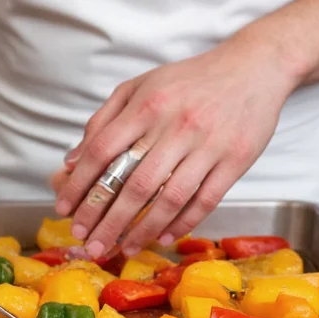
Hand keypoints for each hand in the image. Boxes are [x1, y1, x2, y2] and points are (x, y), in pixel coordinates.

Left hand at [55, 43, 298, 257]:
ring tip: (122, 249)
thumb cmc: (188, 82)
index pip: (102, 151)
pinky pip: (204, 200)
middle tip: (88, 243)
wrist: (253, 67)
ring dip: (141, 230)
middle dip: (105, 219)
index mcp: (146, 106)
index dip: (79, 185)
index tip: (64, 210)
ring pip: (168, 198)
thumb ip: (103, 121)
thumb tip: (71, 162)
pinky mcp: (235, 160)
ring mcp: (208, 144)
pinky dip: (182, 223)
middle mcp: (175, 125)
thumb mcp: (139, 87)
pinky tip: (162, 238)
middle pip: (132, 183)